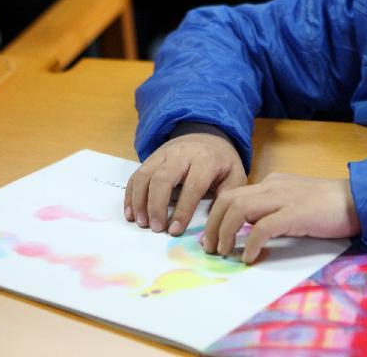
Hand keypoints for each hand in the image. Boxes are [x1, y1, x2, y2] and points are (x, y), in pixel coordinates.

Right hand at [125, 133, 246, 234]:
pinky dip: (131, 194)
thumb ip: (227, 197)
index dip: (182, 210)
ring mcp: (163, 154)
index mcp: (206, 160)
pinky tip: (131, 212)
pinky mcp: (151, 157)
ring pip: (145, 175)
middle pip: (163, 179)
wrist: (208, 134)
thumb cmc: (221, 162)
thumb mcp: (235, 175)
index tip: (174, 231)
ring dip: (139, 201)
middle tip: (155, 228)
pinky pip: (137, 174)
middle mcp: (182, 154)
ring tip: (141, 222)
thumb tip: (212, 224)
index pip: (192, 186)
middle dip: (156, 206)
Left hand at [200, 173, 359, 263]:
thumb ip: (275, 208)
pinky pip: (262, 228)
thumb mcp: (296, 200)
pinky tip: (249, 257)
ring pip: (239, 210)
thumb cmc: (331, 204)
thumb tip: (250, 229)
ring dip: (225, 234)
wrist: (360, 199)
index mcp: (272, 182)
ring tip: (225, 253)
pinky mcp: (296, 214)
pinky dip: (250, 244)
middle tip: (211, 248)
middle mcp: (273, 186)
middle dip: (213, 226)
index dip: (216, 217)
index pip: (233, 194)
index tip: (212, 237)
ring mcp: (284, 198)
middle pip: (228, 200)